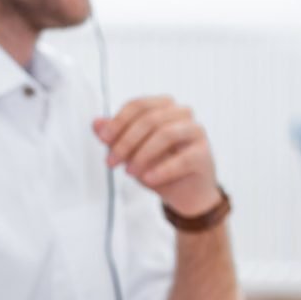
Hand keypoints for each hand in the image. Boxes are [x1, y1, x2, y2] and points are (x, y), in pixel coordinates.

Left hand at [93, 96, 219, 217]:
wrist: (184, 194)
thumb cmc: (158, 167)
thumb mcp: (130, 152)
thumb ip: (115, 137)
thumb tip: (96, 123)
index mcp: (163, 107)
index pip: (138, 105)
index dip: (118, 122)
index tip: (103, 140)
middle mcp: (181, 114)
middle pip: (149, 119)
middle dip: (126, 142)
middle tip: (112, 162)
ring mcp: (195, 132)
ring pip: (165, 134)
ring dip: (142, 155)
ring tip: (130, 172)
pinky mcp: (204, 153)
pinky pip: (182, 158)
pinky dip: (162, 169)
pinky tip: (149, 179)